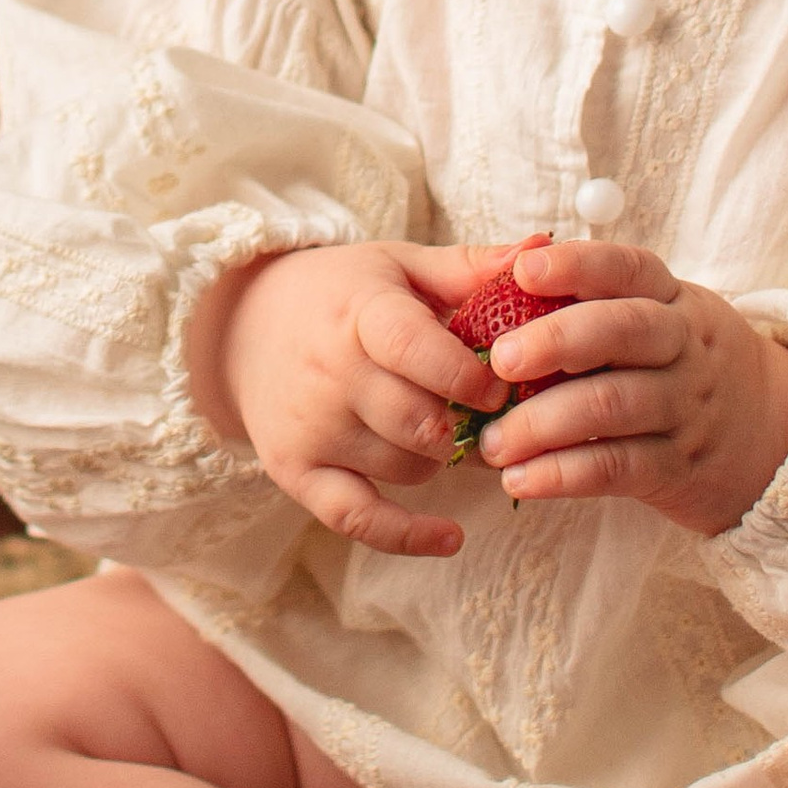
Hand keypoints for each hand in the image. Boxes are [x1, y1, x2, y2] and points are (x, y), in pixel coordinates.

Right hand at [188, 241, 515, 557]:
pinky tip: (451, 538)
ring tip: (447, 429)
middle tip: (489, 416)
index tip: (502, 384)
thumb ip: (469, 267)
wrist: (243, 327)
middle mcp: (331, 374)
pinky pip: (357, 517)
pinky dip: (406, 535)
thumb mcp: (398, 266)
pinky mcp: (295, 471)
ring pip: (408, 466)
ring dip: (443, 457)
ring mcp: (311, 428)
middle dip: (467, 424)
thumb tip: (544, 249)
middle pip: (421, 421)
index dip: (466, 375)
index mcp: (361, 314)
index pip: (414, 349)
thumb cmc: (340, 293)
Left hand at [473, 241, 787, 535]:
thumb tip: (500, 285)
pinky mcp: (678, 467)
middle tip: (499, 362)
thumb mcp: (667, 319)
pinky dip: (561, 474)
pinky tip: (520, 479)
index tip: (522, 270)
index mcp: (674, 301)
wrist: (774, 435)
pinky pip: (616, 467)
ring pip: (611, 405)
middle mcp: (684, 348)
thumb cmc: (685, 365)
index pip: (628, 269)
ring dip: (541, 423)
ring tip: (491, 442)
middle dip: (554, 341)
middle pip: (623, 331)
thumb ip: (601, 304)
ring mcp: (685, 408)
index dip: (576, 264)